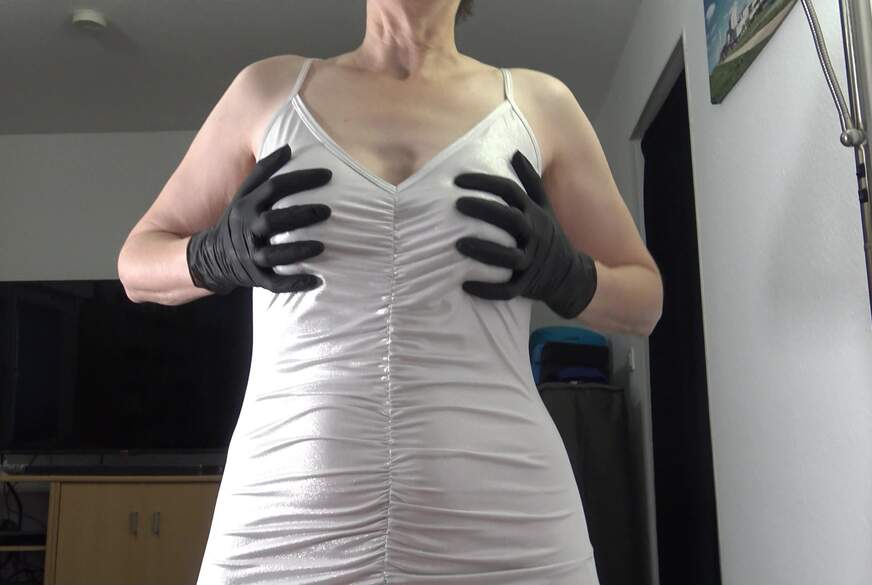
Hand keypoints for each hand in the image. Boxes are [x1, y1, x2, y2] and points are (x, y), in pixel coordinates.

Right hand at [186, 144, 332, 294]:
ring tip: (322, 246)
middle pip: (274, 220)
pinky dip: (295, 283)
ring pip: (274, 254)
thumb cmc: (237, 221)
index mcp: (247, 206)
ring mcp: (250, 255)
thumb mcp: (244, 194)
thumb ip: (263, 172)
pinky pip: (275, 283)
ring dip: (298, 250)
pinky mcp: (255, 277)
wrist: (210, 257)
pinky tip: (317, 280)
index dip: (300, 179)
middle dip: (301, 215)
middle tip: (328, 210)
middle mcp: (248, 229)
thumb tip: (288, 147)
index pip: (274, 187)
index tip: (328, 175)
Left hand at [453, 150, 596, 318]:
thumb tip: (515, 152)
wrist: (571, 274)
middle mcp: (534, 235)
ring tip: (457, 244)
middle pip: (509, 219)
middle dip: (483, 210)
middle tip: (457, 204)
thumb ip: (530, 181)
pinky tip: (464, 285)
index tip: (458, 180)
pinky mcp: (526, 286)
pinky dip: (487, 290)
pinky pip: (507, 290)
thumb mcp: (544, 207)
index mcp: (534, 214)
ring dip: (482, 250)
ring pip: (507, 256)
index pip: (510, 191)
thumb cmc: (549, 235)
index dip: (485, 182)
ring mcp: (531, 262)